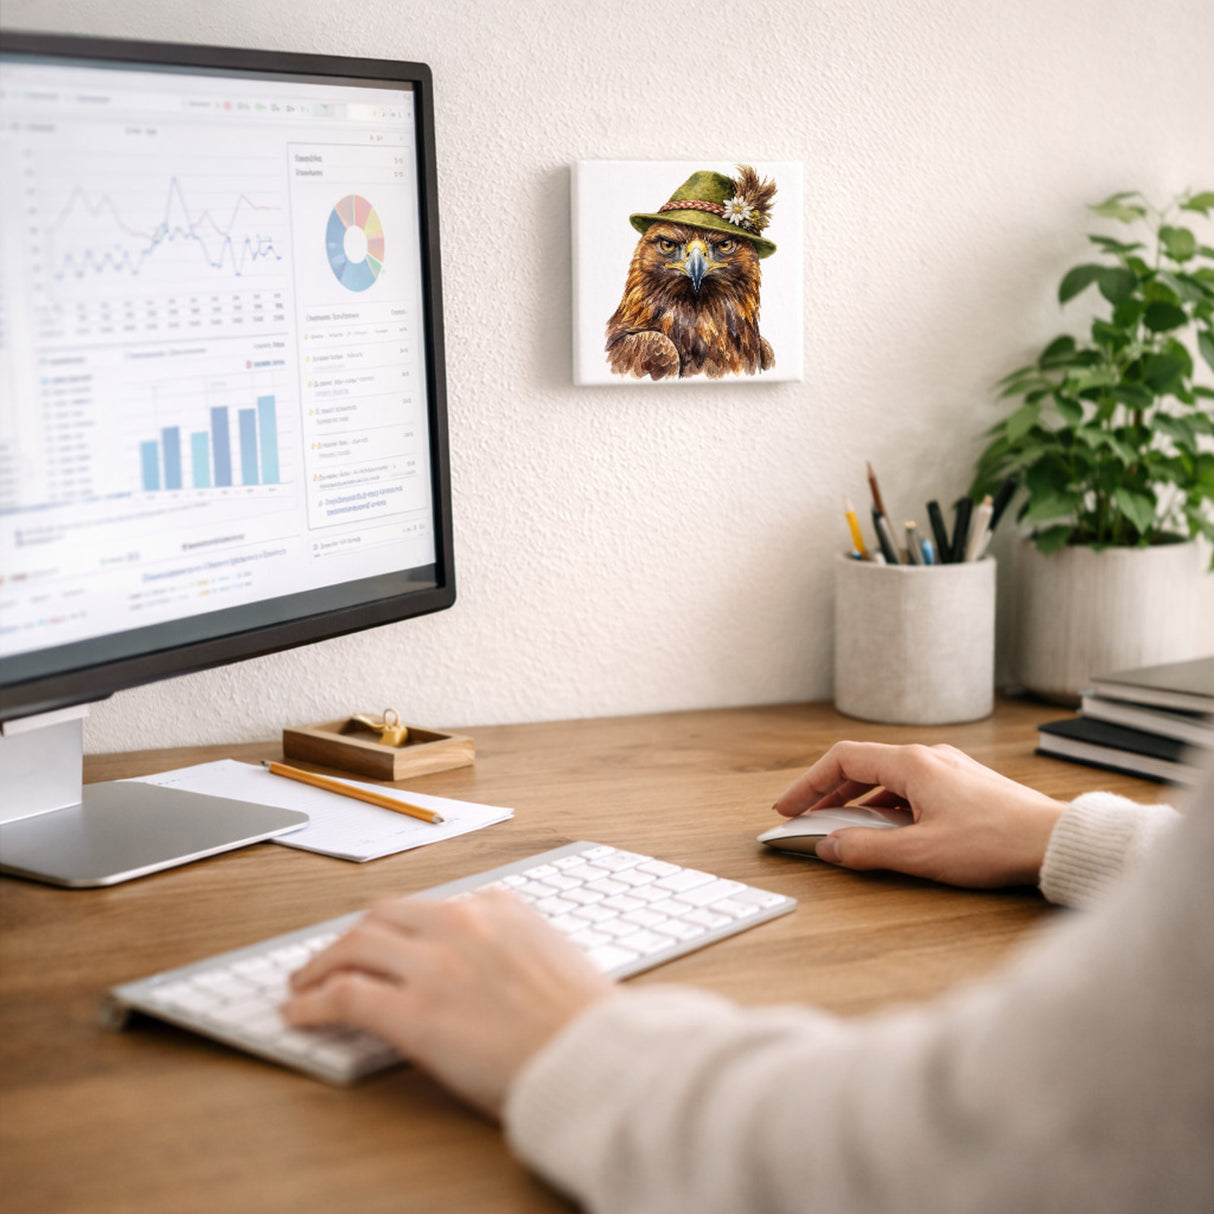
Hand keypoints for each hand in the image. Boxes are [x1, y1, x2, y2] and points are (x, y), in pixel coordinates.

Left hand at [283, 890, 611, 1117]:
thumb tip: (485, 969)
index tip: (388, 943)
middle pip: (384, 914)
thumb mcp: (554, 958)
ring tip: (305, 982)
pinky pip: (346, 997)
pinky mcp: (413, 1013)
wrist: (594, 1057)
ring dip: (323, 963)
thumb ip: (513, 948)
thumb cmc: (585, 1022)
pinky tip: (300, 1013)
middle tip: (336, 956)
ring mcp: (434, 964)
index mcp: (500, 906)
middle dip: (354, 935)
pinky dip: (314, 1001)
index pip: (432, 906)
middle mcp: (462, 922)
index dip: (400, 929)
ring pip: (355, 944)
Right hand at [772, 742, 1065, 888]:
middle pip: (861, 766)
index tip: (788, 806)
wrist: (1055, 841)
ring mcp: (947, 769)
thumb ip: (866, 850)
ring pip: (886, 778)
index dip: (808, 783)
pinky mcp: (963, 787)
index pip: (842, 759)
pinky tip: (887, 831)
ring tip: (841, 827)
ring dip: (857, 801)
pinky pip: (910, 788)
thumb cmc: (995, 842)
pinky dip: (885, 806)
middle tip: (805, 817)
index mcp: (911, 763)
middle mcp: (927, 757)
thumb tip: (829, 847)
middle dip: (828, 793)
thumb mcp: (920, 853)